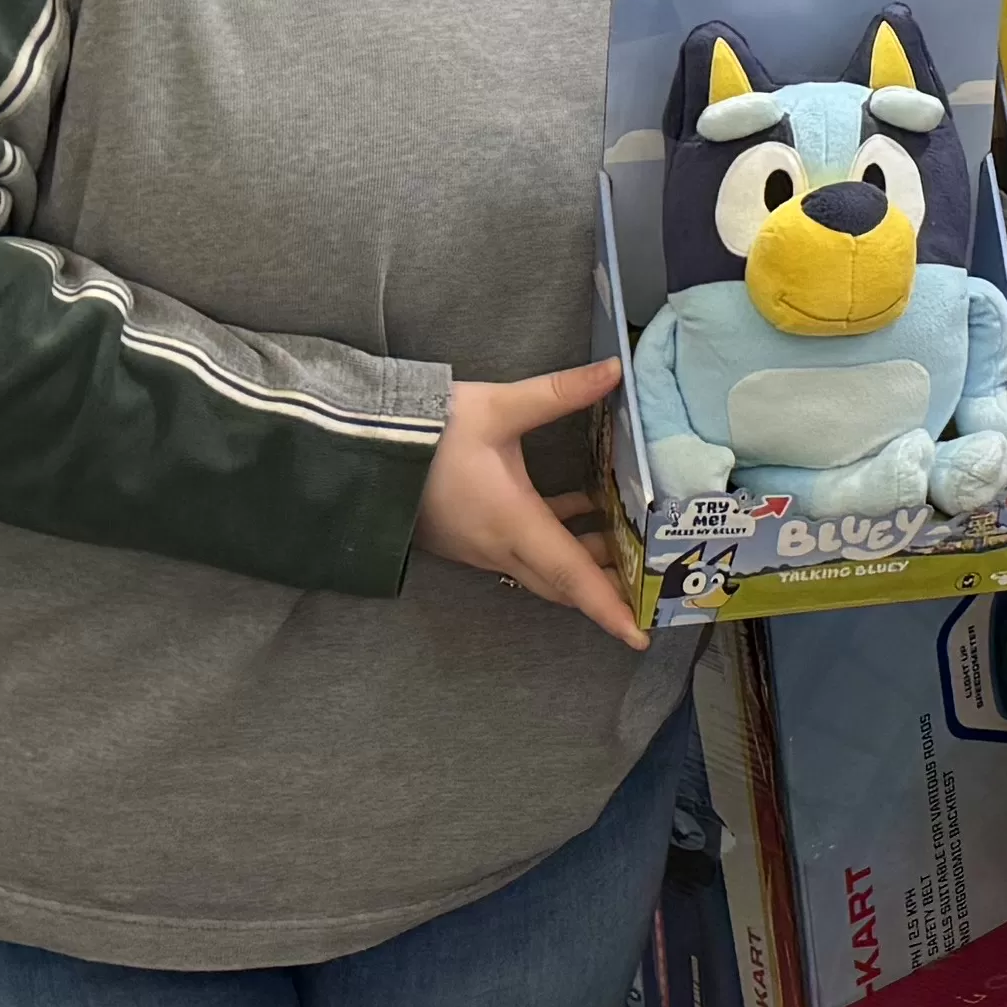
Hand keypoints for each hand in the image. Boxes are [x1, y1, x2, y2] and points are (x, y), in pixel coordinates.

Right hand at [421, 360, 636, 641]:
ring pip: (543, 567)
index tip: (638, 636)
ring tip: (629, 540)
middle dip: (607, 587)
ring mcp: (480, 546)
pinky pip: (523, 551)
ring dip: (584, 560)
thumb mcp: (498, 407)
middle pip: (563, 581)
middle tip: (650, 583)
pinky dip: (557, 540)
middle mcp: (498, 546)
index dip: (608, 606)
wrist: (356, 445)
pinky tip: (582, 509)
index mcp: (512, 523)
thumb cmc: (427, 431)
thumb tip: (614, 370)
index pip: (571, 575)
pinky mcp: (468, 535)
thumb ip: (559, 392)